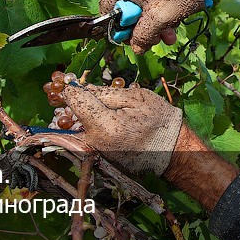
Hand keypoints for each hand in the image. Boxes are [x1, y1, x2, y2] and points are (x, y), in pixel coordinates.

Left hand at [61, 83, 181, 175]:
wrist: (170, 150)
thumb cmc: (158, 121)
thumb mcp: (137, 98)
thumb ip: (106, 93)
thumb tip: (81, 88)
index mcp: (105, 126)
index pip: (75, 101)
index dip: (74, 88)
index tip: (75, 81)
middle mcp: (94, 142)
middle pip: (69, 117)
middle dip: (75, 103)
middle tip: (84, 93)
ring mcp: (94, 153)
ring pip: (74, 129)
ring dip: (78, 117)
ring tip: (97, 110)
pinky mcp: (97, 158)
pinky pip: (82, 139)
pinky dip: (86, 128)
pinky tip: (102, 122)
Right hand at [100, 0, 212, 54]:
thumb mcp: (159, 19)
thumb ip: (143, 36)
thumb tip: (136, 47)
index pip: (108, 11)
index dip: (120, 29)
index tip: (134, 39)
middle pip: (130, 7)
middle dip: (147, 26)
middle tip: (162, 38)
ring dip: (159, 17)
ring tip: (175, 29)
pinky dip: (164, 1)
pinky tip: (180, 10)